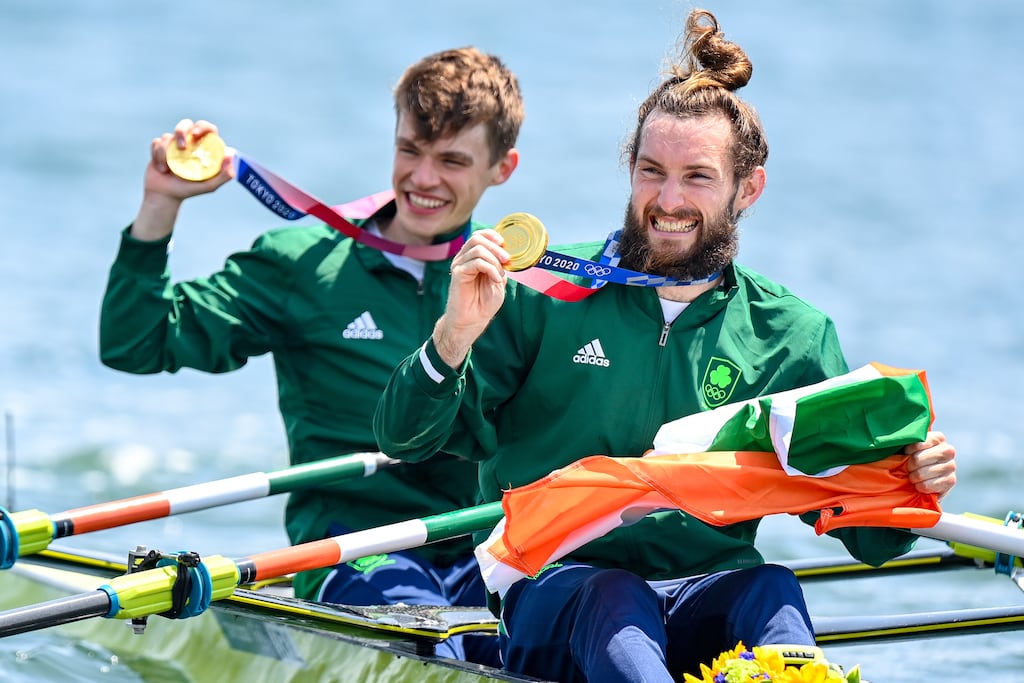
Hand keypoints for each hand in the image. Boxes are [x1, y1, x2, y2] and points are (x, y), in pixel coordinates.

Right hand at [131, 119, 234, 240]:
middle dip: (181, 131)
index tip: (196, 134)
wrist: (165, 196)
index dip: (203, 127)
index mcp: (203, 148)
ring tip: (167, 169)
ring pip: (168, 136)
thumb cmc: (188, 190)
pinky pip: (157, 143)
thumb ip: (224, 175)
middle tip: (182, 147)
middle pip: (186, 124)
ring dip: (166, 153)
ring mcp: (174, 144)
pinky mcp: (160, 146)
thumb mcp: (209, 185)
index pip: (207, 129)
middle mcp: (189, 143)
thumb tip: (232, 155)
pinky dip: (157, 156)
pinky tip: (161, 168)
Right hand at [433, 230, 509, 367]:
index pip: (479, 235)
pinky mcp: (458, 274)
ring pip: (478, 249)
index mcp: (472, 257)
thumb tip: (508, 253)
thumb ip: (501, 266)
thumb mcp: (498, 280)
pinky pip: (477, 262)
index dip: (492, 235)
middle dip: (496, 247)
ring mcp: (459, 265)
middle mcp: (463, 258)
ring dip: (494, 261)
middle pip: (477, 238)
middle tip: (507, 261)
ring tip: (500, 276)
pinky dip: (491, 269)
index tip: (505, 245)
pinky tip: (495, 280)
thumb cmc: (484, 303)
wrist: (472, 321)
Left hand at [904, 430, 956, 498]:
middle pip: (918, 459)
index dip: (908, 450)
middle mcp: (948, 450)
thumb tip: (897, 440)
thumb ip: (907, 441)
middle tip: (908, 468)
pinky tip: (920, 484)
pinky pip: (927, 485)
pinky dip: (920, 486)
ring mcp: (951, 466)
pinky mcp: (950, 481)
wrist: (925, 478)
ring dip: (913, 477)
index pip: (918, 442)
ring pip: (921, 474)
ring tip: (914, 476)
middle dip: (909, 466)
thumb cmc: (914, 458)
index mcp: (938, 438)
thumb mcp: (910, 447)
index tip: (906, 453)